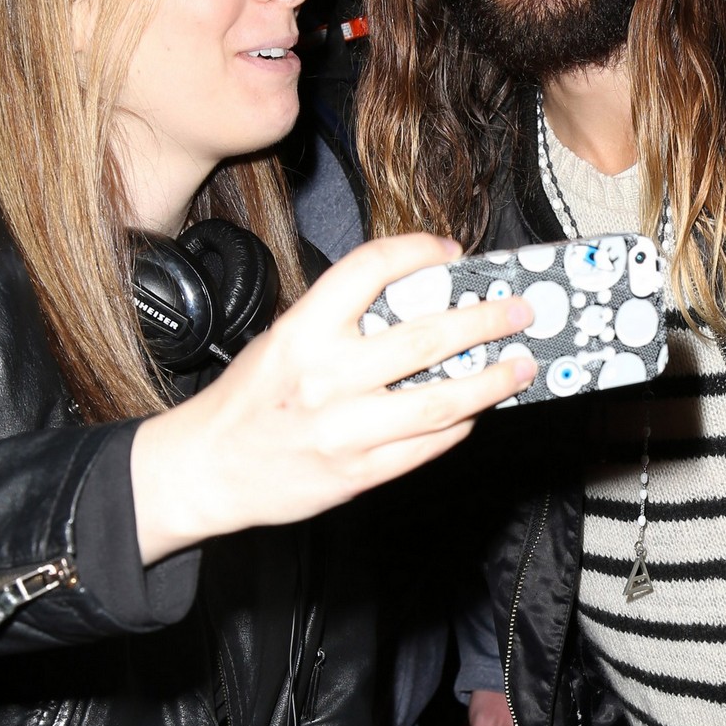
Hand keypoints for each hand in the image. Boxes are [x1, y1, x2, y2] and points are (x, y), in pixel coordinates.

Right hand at [131, 235, 536, 563]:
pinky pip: (426, 446)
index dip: (419, 252)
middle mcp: (326, 377)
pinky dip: (459, 425)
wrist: (205, 469)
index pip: (370, 269)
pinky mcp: (358, 473)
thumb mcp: (283, 341)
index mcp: (302, 332)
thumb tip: (417, 303)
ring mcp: (345, 429)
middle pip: (426, 338)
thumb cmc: (247, 402)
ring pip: (440, 400)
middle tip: (518, 311)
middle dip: (485, 320)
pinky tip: (474, 411)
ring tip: (520, 367)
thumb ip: (341, 322)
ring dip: (491, 381)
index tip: (450, 253)